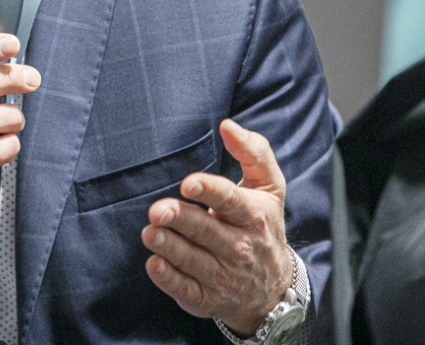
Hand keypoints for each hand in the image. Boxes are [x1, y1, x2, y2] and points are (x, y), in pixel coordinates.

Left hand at [141, 119, 293, 336]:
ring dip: (169, 247)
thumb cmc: (263, 224)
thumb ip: (253, 151)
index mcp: (253, 215)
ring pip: (193, 261)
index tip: (188, 183)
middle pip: (206, 231)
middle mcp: (239, 247)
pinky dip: (169, 279)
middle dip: (182, 219)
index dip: (209, 191)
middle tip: (159, 210)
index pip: (230, 201)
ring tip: (150, 233)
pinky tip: (154, 264)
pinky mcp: (207, 298)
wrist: (274, 287)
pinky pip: (186, 290)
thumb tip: (227, 126)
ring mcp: (224, 275)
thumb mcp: (269, 187)